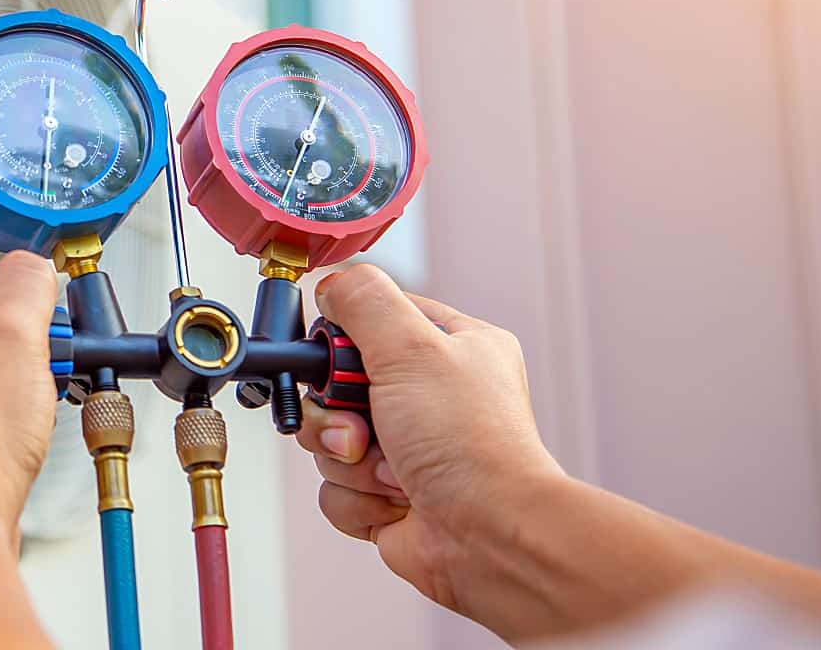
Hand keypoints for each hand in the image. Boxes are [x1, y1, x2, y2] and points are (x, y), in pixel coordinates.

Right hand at [298, 264, 564, 613]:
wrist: (489, 537)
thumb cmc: (473, 447)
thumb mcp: (412, 347)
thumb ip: (365, 301)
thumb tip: (332, 284)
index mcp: (452, 348)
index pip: (374, 319)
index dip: (342, 340)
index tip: (334, 358)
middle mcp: (430, 396)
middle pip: (337, 384)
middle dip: (335, 412)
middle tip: (360, 423)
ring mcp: (408, 447)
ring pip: (331, 438)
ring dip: (348, 458)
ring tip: (390, 469)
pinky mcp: (387, 495)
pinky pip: (335, 487)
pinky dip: (357, 498)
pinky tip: (394, 500)